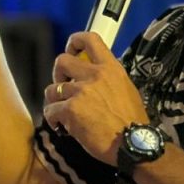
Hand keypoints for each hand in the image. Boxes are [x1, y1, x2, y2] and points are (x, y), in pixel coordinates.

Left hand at [43, 32, 148, 163]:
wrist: (134, 144)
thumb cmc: (133, 121)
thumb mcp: (126, 90)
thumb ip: (109, 80)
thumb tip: (93, 79)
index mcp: (111, 68)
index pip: (90, 39)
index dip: (74, 41)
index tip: (71, 52)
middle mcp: (95, 75)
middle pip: (61, 61)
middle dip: (58, 75)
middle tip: (64, 88)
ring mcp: (81, 91)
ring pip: (51, 89)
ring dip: (54, 101)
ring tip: (62, 113)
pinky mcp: (70, 110)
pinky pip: (50, 110)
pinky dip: (53, 119)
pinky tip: (61, 127)